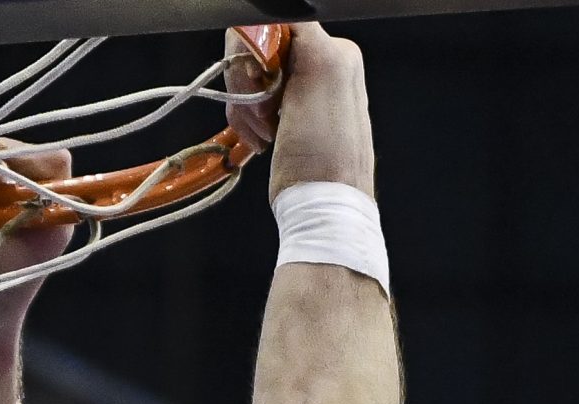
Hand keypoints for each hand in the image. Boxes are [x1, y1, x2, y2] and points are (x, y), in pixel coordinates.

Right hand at [224, 24, 373, 202]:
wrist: (323, 209)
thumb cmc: (325, 156)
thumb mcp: (319, 72)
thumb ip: (300, 30)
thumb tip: (274, 12)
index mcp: (333, 50)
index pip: (273, 23)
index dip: (254, 49)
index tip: (259, 78)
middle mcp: (320, 65)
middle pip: (257, 51)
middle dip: (248, 84)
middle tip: (264, 114)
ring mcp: (300, 92)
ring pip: (248, 79)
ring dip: (246, 107)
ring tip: (266, 134)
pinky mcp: (283, 116)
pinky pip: (249, 102)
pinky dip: (246, 120)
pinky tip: (262, 139)